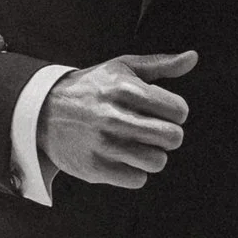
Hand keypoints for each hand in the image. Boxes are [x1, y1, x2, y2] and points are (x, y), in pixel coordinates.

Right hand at [36, 51, 197, 188]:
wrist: (43, 112)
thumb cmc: (92, 88)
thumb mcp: (122, 68)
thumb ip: (160, 64)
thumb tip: (193, 57)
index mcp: (124, 89)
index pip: (179, 110)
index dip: (175, 111)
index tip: (162, 111)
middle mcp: (113, 116)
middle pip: (172, 138)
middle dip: (168, 135)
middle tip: (154, 130)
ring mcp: (103, 144)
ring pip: (157, 161)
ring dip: (153, 154)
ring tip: (139, 144)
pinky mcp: (95, 168)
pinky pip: (138, 179)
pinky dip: (134, 171)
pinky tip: (122, 157)